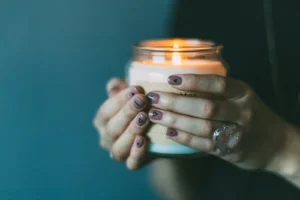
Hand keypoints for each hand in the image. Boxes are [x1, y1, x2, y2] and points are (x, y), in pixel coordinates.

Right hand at [93, 78, 151, 169]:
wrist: (156, 134)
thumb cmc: (139, 109)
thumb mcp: (130, 96)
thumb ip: (120, 88)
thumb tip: (114, 85)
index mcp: (102, 121)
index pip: (106, 111)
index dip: (119, 100)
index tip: (136, 89)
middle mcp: (107, 138)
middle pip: (112, 128)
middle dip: (127, 112)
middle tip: (142, 100)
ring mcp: (118, 153)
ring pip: (119, 147)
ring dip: (131, 131)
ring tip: (144, 117)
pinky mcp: (133, 164)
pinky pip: (132, 163)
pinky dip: (137, 153)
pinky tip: (144, 140)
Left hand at [147, 74, 286, 169]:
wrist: (274, 143)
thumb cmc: (249, 113)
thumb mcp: (241, 95)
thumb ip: (218, 89)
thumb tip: (180, 79)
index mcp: (243, 93)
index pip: (217, 84)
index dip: (193, 81)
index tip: (170, 79)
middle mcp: (242, 112)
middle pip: (205, 107)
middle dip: (176, 102)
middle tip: (154, 98)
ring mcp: (236, 133)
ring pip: (202, 127)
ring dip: (175, 120)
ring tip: (155, 115)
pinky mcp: (229, 151)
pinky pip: (203, 145)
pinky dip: (184, 138)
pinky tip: (169, 132)